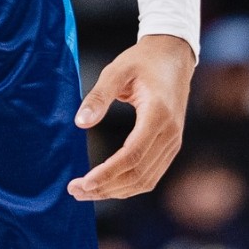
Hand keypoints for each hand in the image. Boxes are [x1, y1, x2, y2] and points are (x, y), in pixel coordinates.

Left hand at [68, 34, 193, 200]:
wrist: (173, 56)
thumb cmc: (142, 61)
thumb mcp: (117, 70)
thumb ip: (98, 96)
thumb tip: (80, 123)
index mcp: (158, 114)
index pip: (132, 155)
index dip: (108, 173)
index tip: (84, 182)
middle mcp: (170, 134)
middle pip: (138, 174)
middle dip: (106, 187)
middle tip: (75, 191)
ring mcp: (173, 142)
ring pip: (146, 180)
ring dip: (116, 191)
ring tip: (85, 191)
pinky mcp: (171, 146)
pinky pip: (151, 174)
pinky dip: (128, 185)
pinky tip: (107, 184)